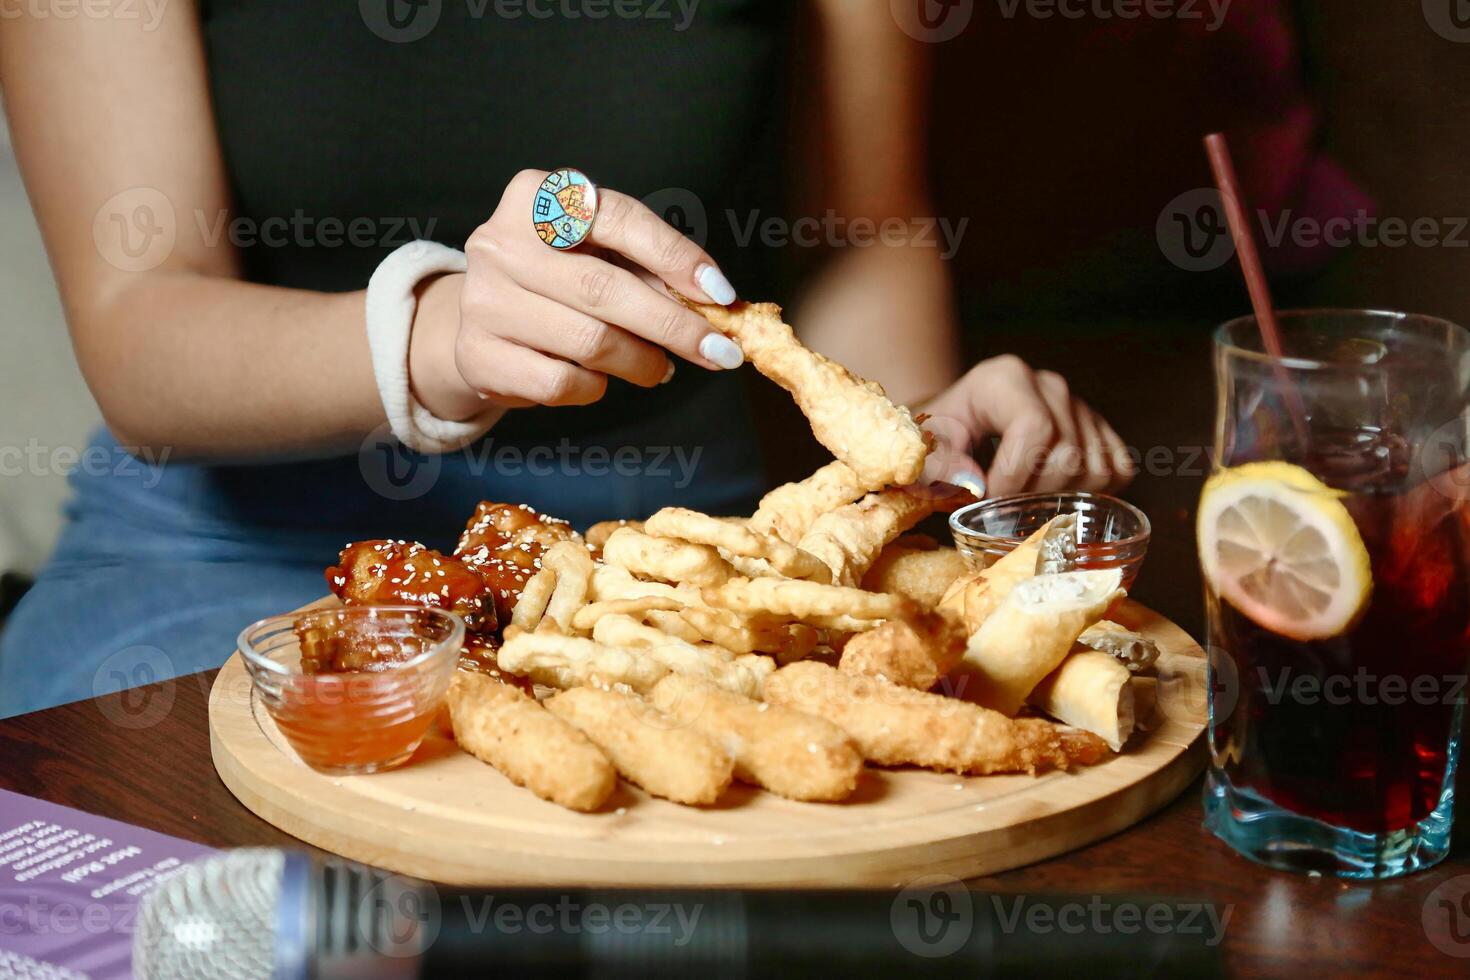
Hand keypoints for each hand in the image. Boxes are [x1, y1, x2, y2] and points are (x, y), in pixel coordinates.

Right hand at [409, 169, 744, 419]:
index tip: (721, 295)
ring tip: (660, 368)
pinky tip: (600, 380)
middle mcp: (501, 242)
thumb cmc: (556, 278)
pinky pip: (560, 383)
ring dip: (641, 362)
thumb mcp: (597, 254)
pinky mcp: (478, 355)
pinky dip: (595, 387)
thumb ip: (649, 269)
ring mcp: (484, 300)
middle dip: (674, 326)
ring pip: (588, 341)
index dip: (676, 257)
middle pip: (605, 289)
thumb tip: (715, 305)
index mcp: (536, 197)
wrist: (477, 317)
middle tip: (719, 352)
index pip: (620, 220)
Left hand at [918, 355, 1135, 497]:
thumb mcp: (927, 448)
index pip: (1035, 428)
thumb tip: (974, 483)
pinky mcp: (1099, 430)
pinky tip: (1057, 495)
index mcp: (1006, 379)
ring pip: (1096, 469)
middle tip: (1003, 505)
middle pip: (1068, 454)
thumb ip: (939, 466)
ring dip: (1061, 499)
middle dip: (1034, 494)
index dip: (1015, 475)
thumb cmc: (941, 437)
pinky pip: (1117, 471)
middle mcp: (1050, 386)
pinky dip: (1093, 495)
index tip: (988, 498)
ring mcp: (1080, 406)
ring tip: (1025, 499)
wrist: (957, 423)